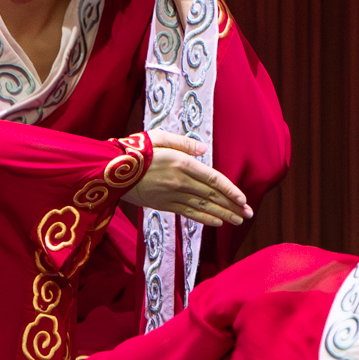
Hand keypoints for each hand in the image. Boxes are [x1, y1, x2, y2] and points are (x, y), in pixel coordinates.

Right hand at [131, 133, 252, 231]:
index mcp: (182, 163)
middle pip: (212, 196)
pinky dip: (205, 219)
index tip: (243, 199)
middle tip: (248, 214)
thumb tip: (203, 150)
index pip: (214, 179)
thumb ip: (184, 143)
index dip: (230, 190)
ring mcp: (172, 196)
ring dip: (223, 215)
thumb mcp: (159, 137)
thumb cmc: (135, 151)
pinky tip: (217, 222)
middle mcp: (180, 182)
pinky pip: (189, 213)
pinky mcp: (164, 205)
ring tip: (238, 221)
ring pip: (203, 207)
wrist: (110, 171)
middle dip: (232, 206)